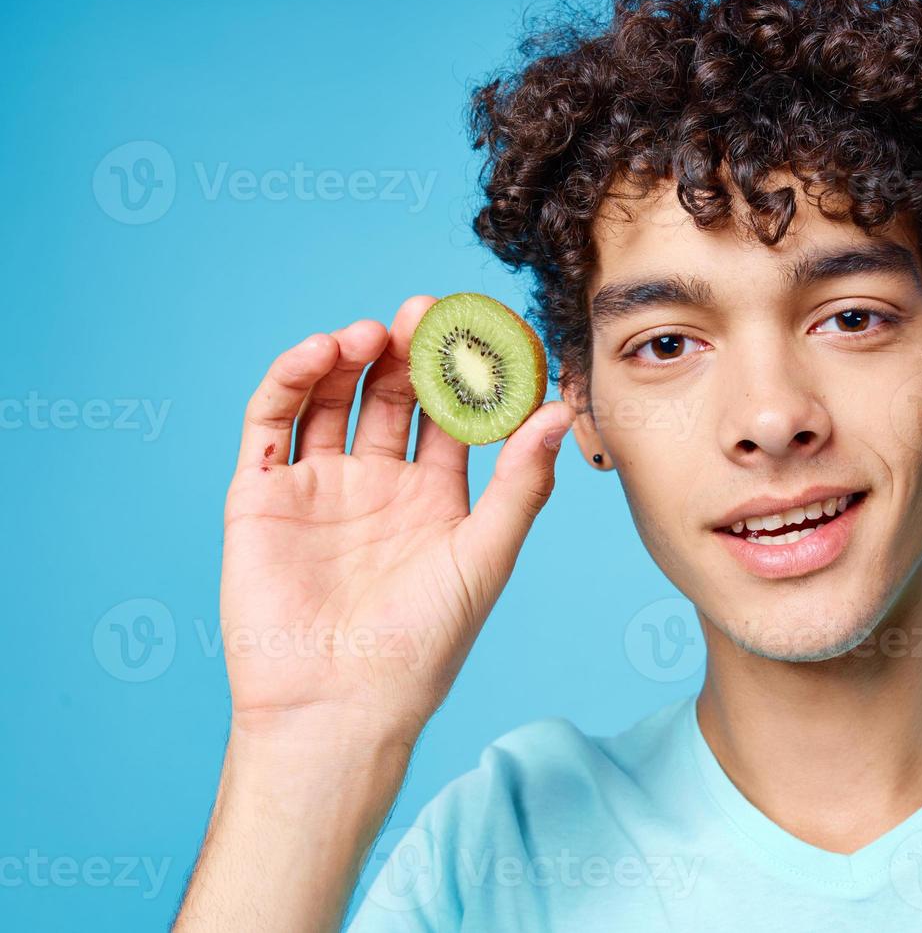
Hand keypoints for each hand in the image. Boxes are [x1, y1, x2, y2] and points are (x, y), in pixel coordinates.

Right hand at [221, 296, 572, 742]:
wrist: (339, 708)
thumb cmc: (423, 646)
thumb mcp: (484, 557)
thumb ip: (521, 483)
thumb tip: (562, 412)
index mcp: (433, 498)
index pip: (451, 415)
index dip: (465, 372)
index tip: (485, 329)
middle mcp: (376, 485)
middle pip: (391, 395)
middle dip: (408, 350)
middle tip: (426, 310)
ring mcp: (317, 488)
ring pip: (330, 398)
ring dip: (349, 357)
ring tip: (372, 334)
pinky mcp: (261, 496)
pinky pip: (270, 423)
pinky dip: (289, 381)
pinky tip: (320, 355)